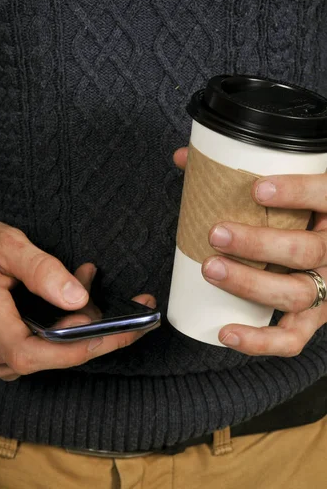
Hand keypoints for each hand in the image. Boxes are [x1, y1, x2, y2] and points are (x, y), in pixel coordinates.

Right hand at [0, 218, 156, 379]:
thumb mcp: (5, 243)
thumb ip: (42, 270)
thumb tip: (78, 295)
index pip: (32, 354)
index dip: (76, 350)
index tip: (113, 333)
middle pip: (49, 359)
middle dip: (97, 336)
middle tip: (133, 311)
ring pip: (47, 355)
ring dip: (81, 327)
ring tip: (96, 287)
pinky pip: (37, 349)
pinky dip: (63, 327)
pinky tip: (72, 298)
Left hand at [174, 147, 326, 356]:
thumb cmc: (305, 210)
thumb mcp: (294, 182)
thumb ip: (243, 167)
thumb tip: (185, 158)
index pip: (325, 194)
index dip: (295, 192)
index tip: (256, 187)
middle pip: (306, 251)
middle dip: (258, 244)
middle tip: (217, 233)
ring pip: (296, 293)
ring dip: (250, 284)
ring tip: (211, 268)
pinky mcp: (316, 316)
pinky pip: (293, 337)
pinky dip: (261, 341)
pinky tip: (226, 332)